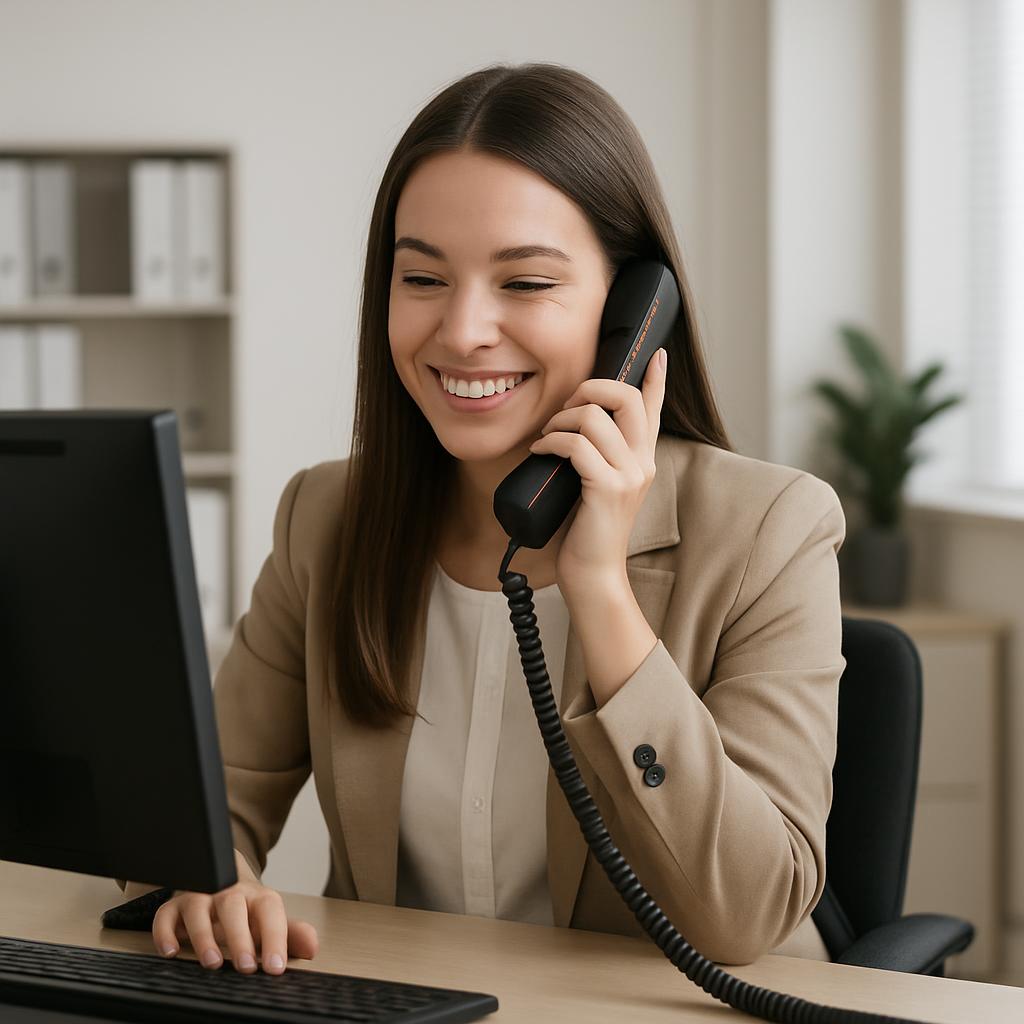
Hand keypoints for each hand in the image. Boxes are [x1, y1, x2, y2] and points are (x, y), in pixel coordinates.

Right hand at [152, 849, 318, 974]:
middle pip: (233, 906)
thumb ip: (291, 933)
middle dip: (240, 936)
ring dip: (203, 935)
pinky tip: (172, 951)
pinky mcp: (174, 906)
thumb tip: (313, 946)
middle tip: (247, 967)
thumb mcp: (270, 920)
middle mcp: (227, 892)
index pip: (269, 910)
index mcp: (256, 896)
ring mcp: (199, 896)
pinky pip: (165, 915)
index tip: (276, 967)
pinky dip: (165, 932)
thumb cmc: (247, 909)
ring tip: (212, 963)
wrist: (221, 878)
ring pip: (198, 908)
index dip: (275, 937)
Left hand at [528, 348, 666, 593]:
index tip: (656, 354)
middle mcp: (643, 462)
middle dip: (589, 388)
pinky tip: (539, 451)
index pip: (655, 408)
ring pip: (594, 417)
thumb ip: (595, 457)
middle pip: (627, 396)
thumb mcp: (596, 485)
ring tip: (546, 435)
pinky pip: (575, 445)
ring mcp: (629, 475)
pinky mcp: (608, 489)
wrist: (594, 574)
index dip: (656, 378)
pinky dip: (550, 442)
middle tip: (566, 406)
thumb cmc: (587, 531)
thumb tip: (573, 426)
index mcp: (643, 459)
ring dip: (560, 418)